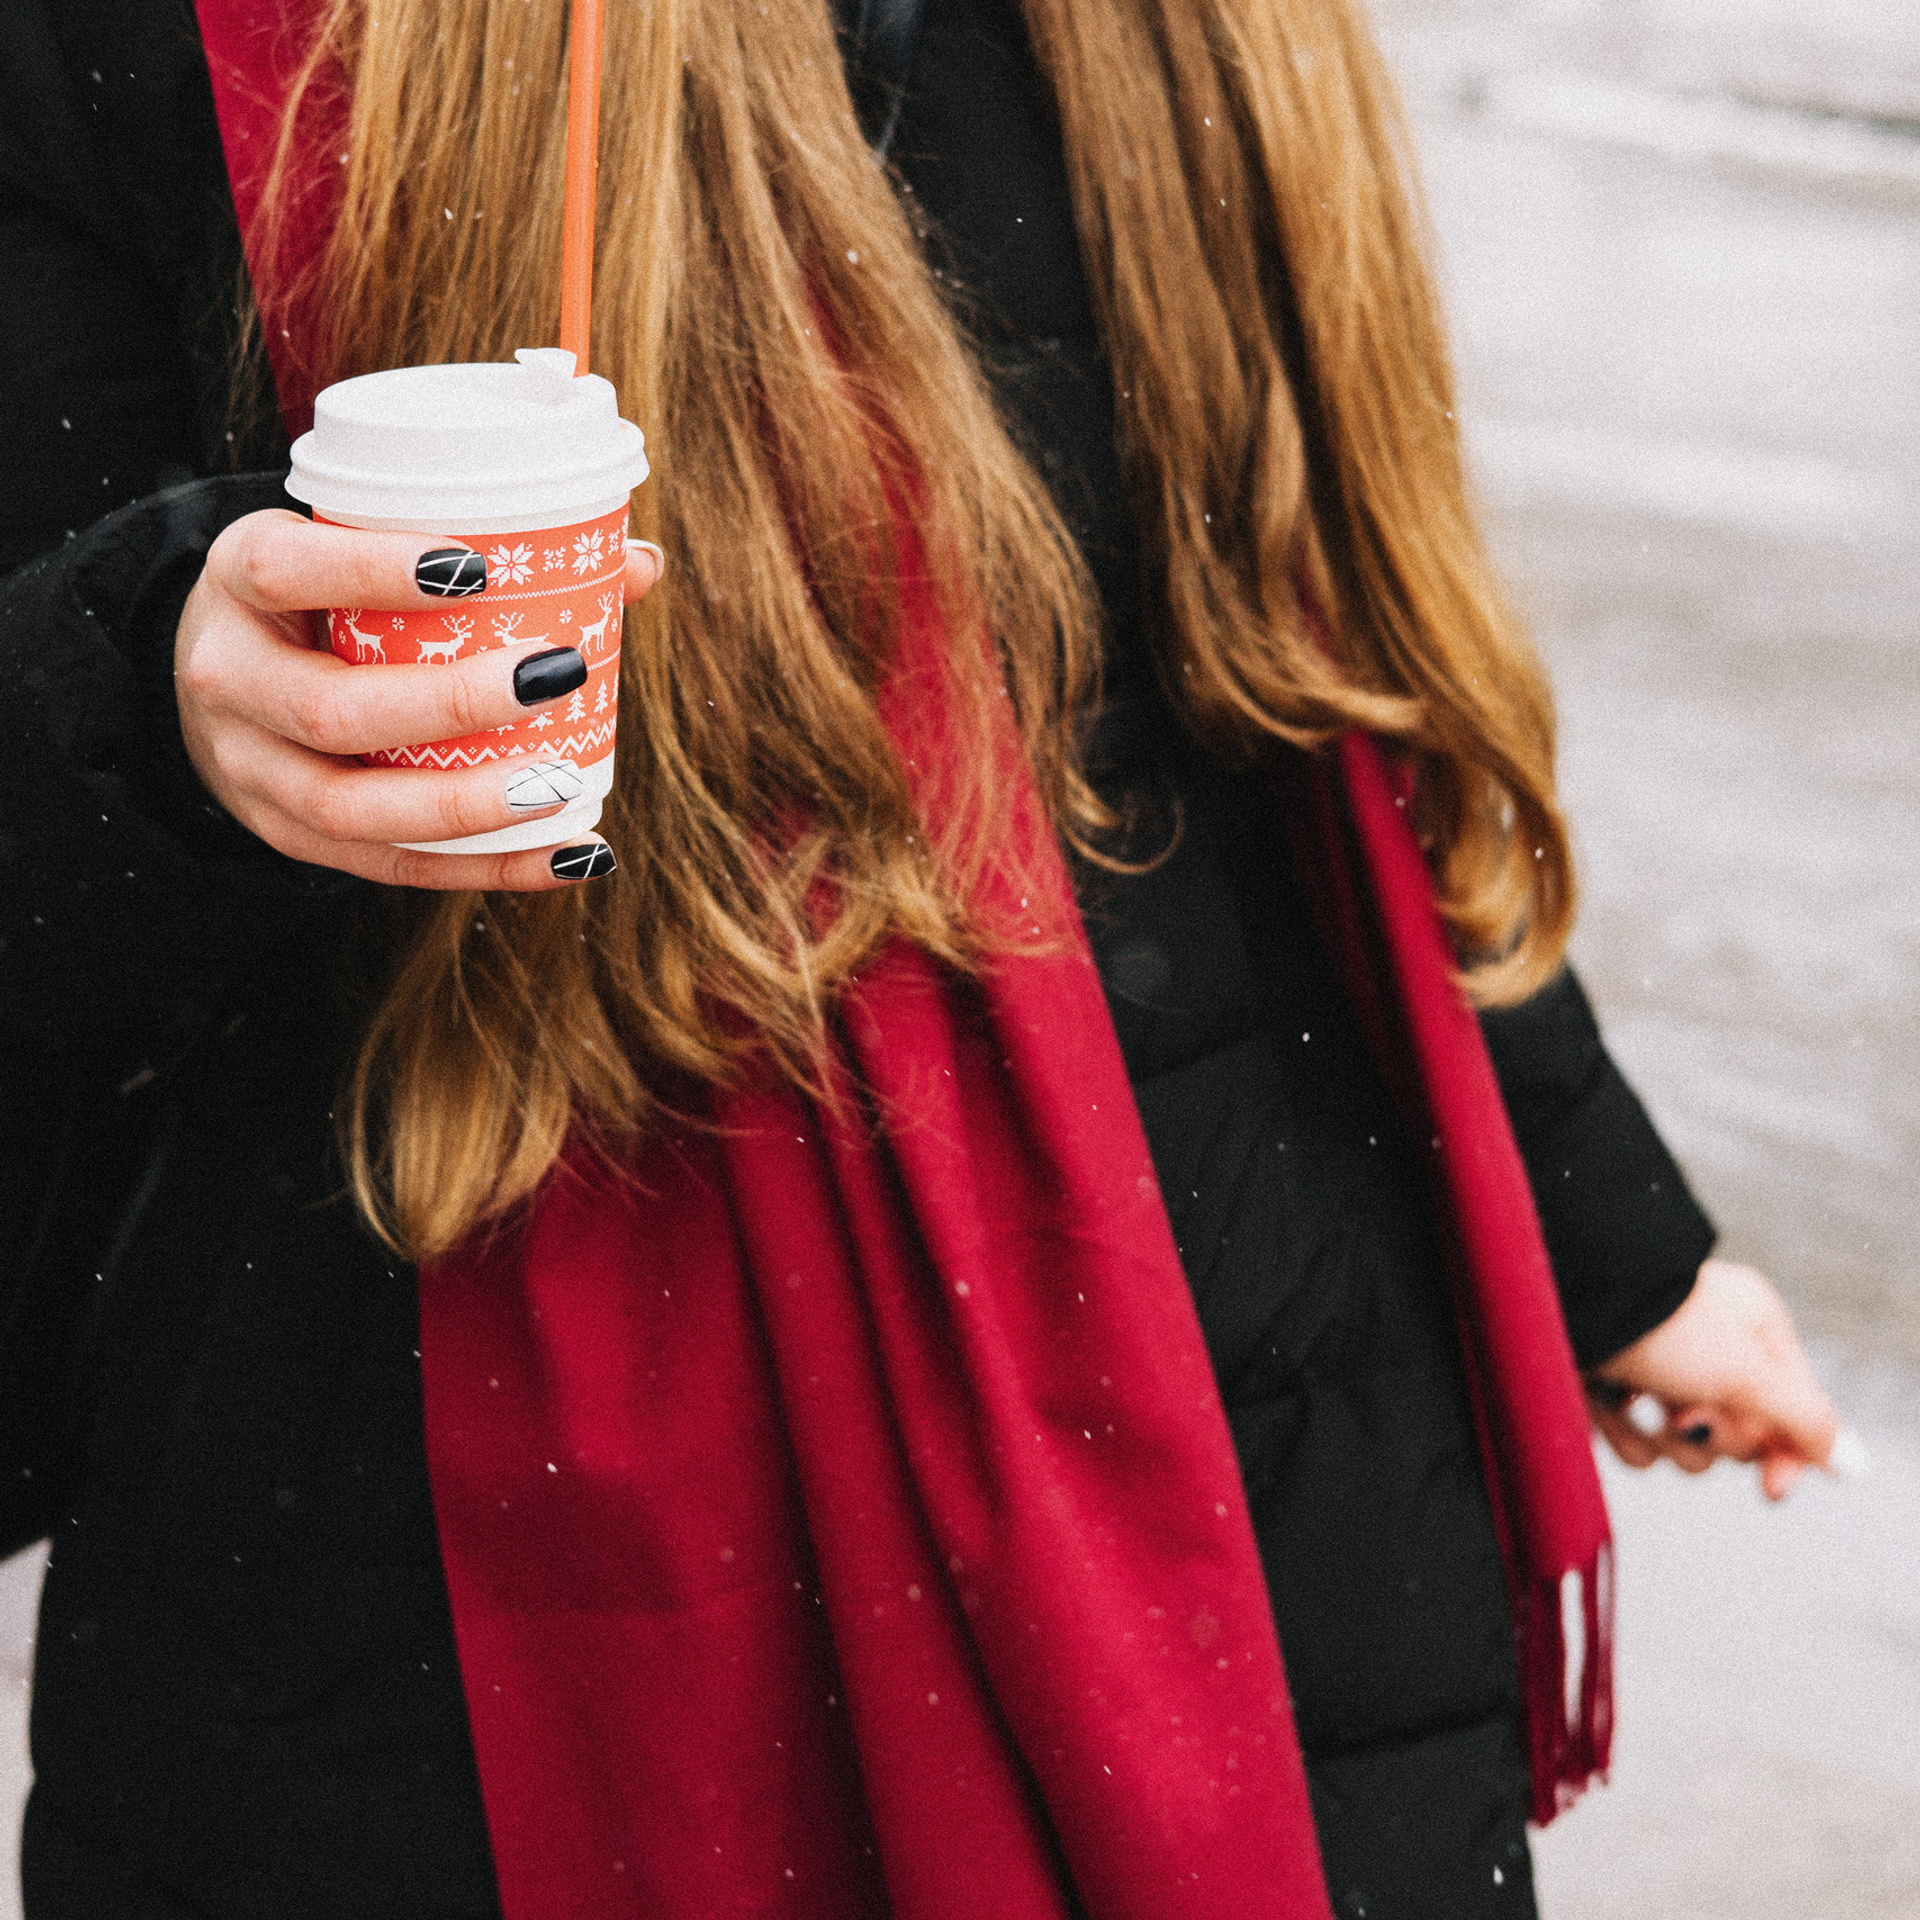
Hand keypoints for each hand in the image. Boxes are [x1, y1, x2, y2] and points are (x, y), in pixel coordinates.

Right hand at [175, 510, 662, 888]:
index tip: (481, 568)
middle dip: (449, 703)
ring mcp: (250, 770)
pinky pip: (392, 867)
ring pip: (351, 808)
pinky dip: (490, 868)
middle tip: (553, 675)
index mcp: (240, 579)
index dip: (377, 569)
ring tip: (562, 784)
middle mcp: (228, 679)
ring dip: (467, 804)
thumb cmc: (319, 595)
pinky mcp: (289, 836)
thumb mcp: (355, 547)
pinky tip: (572, 856)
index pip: (290, 570)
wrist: (220, 677)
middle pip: (330, 711)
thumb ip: (479, 548)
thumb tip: (639, 566)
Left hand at [1586, 1258, 1842, 1499]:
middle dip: (1713, 1434)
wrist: (1559, 1299)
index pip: (1792, 1411)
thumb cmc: (1662, 1328)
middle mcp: (1709, 1346)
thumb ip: (1804, 1421)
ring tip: (1640, 1403)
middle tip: (1686, 1408)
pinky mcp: (1610, 1386)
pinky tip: (1603, 1404)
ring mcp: (1656, 1366)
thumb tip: (1852, 1464)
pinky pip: (1633, 1442)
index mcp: (1754, 1327)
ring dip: (1663, 1438)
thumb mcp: (1748, 1373)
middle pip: (1738, 1434)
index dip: (1786, 1455)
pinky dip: (1620, 1432)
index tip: (1770, 1490)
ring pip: (1683, 1447)